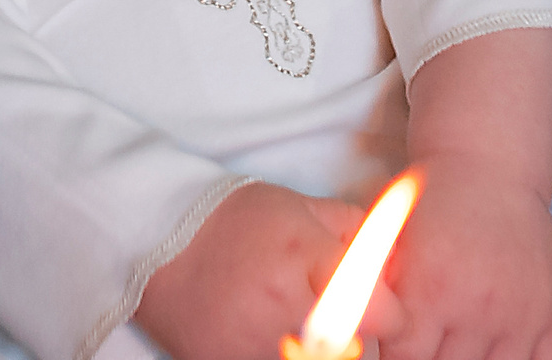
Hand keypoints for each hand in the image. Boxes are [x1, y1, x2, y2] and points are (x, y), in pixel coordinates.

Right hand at [133, 182, 384, 359]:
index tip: (372, 302)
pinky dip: (281, 353)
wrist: (155, 246)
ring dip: (317, 349)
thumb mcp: (297, 207)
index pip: (387, 315)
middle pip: (358, 352)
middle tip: (323, 313)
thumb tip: (397, 260)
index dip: (385, 309)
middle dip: (352, 336)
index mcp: (306, 260)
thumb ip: (354, 230)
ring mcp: (258, 348)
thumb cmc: (230, 222)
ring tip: (292, 324)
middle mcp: (287, 310)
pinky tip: (267, 336)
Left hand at [382, 155, 551, 359]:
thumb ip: (379, 292)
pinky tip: (496, 353)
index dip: (394, 358)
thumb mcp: (392, 243)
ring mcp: (520, 317)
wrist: (488, 168)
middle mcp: (477, 309)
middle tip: (426, 344)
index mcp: (430, 291)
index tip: (395, 346)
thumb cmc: (432, 204)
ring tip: (456, 346)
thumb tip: (357, 331)